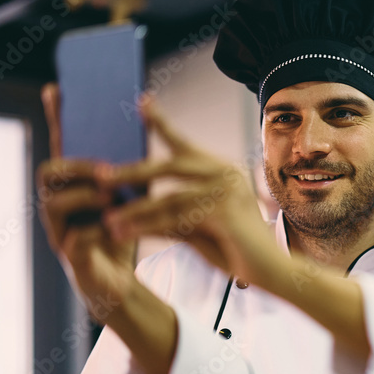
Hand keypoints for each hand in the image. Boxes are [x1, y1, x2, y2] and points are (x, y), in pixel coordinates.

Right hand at [36, 83, 137, 320]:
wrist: (122, 283)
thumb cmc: (123, 232)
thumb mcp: (132, 194)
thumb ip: (133, 167)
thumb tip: (148, 124)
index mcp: (72, 186)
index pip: (62, 147)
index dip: (58, 120)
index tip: (57, 89)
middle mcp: (57, 205)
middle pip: (48, 171)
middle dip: (78, 166)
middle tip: (107, 169)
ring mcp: (59, 232)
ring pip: (53, 204)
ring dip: (85, 197)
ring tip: (111, 197)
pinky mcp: (72, 258)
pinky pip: (75, 239)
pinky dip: (97, 231)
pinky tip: (115, 229)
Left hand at [100, 97, 271, 281]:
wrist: (274, 271)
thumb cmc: (238, 249)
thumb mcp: (199, 227)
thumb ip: (172, 214)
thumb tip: (135, 209)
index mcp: (221, 170)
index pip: (185, 144)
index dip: (162, 122)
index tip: (142, 101)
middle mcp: (226, 174)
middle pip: (171, 165)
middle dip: (133, 171)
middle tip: (100, 176)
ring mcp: (228, 191)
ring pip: (169, 196)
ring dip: (135, 209)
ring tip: (107, 219)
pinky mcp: (225, 212)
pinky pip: (177, 217)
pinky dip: (147, 226)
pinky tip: (125, 233)